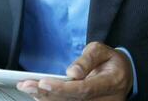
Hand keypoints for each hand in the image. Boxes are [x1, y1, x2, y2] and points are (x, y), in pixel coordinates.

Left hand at [17, 42, 132, 100]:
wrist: (122, 74)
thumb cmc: (110, 61)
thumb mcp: (102, 51)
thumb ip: (88, 59)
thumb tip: (72, 72)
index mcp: (110, 83)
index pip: (84, 90)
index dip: (62, 88)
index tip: (43, 82)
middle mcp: (104, 100)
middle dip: (46, 94)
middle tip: (25, 85)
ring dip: (44, 97)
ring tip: (26, 87)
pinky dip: (50, 100)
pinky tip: (36, 93)